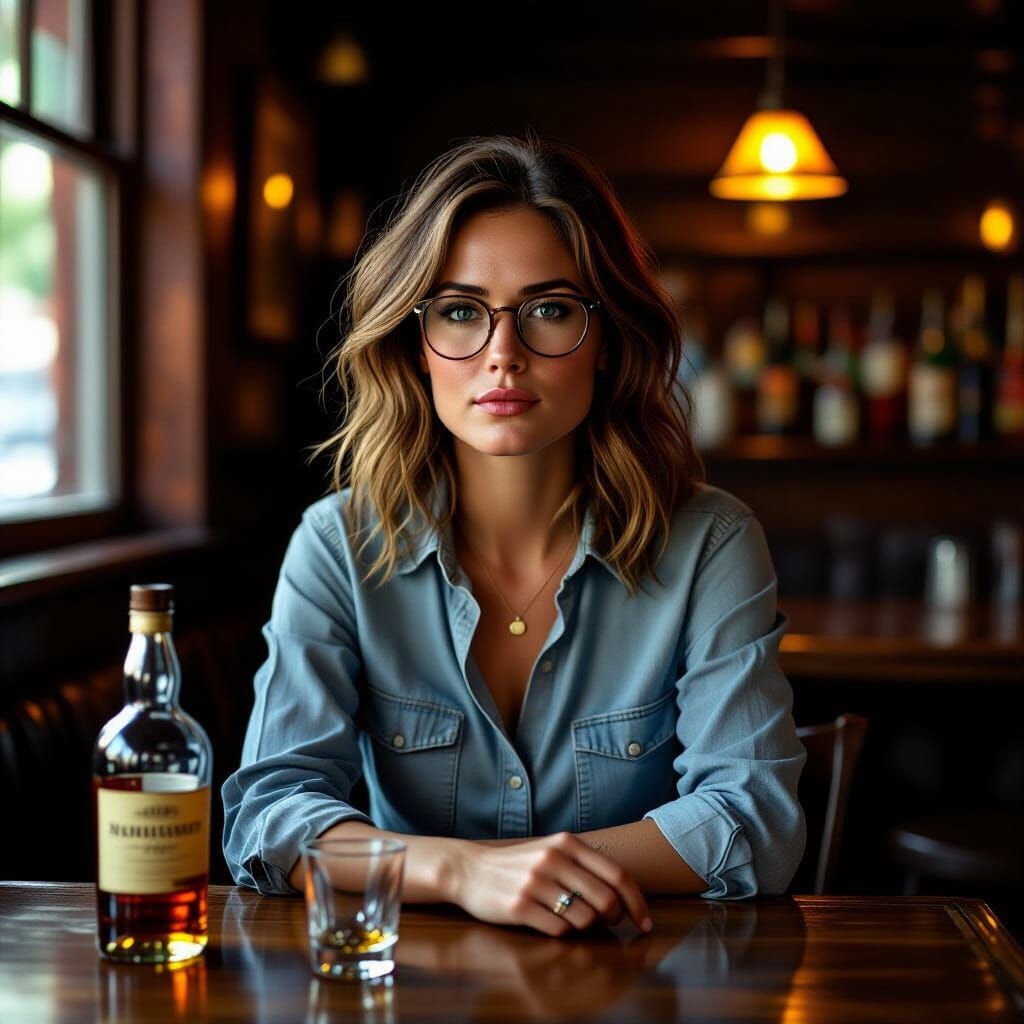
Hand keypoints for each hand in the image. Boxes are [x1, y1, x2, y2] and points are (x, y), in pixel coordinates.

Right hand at [448, 831, 652, 936]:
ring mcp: (535, 883)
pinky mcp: (519, 906)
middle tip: (607, 923)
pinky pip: (559, 930)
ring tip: (571, 919)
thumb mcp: (552, 851)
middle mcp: (553, 859)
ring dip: (586, 927)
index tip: (644, 922)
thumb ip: (585, 864)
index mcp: (567, 843)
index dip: (637, 902)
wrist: (470, 870)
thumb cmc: (520, 865)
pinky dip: (562, 932)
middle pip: (606, 900)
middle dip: (614, 918)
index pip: (618, 875)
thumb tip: (625, 893)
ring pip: (585, 919)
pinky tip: (550, 922)